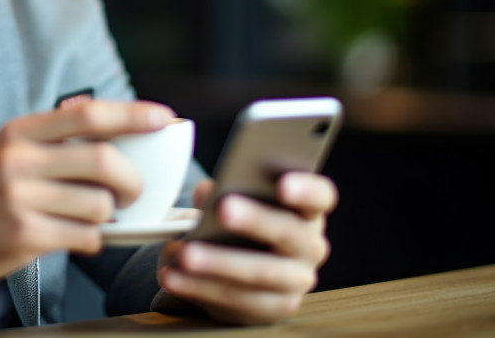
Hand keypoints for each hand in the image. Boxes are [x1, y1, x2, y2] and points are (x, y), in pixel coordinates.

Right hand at [0, 100, 174, 291]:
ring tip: (90, 218)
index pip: (88, 114)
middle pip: (104, 160)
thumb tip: (107, 120)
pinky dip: (91, 240)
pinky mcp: (22, 233)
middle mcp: (18, 158)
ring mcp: (18, 196)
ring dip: (109, 217)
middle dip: (132, 181)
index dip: (132, 114)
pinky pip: (85, 236)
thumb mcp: (9, 150)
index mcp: (21, 131)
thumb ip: (54, 137)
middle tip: (133, 193)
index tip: (164, 118)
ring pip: (99, 204)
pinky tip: (74, 236)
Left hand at [157, 172, 337, 324]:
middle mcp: (310, 247)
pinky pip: (236, 301)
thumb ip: (223, 192)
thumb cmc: (237, 224)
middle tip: (223, 209)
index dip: (307, 190)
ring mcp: (295, 282)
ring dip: (219, 263)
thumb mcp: (233, 201)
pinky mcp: (271, 309)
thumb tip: (206, 193)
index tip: (283, 184)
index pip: (321, 196)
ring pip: (261, 273)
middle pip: (290, 233)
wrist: (236, 268)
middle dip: (255, 221)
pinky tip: (173, 276)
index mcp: (307, 210)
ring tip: (185, 253)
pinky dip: (200, 288)